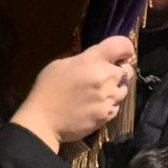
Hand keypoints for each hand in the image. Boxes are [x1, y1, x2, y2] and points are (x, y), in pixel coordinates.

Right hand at [10, 35, 135, 152]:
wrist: (42, 123)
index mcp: (91, 60)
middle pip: (125, 70)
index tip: (120, 55)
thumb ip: (81, 60)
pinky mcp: (107, 115)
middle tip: (102, 78)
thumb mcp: (59, 65)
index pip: (122, 45)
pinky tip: (94, 107)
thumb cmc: (45, 91)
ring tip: (99, 95)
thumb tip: (93, 62)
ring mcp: (108, 97)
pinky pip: (116, 106)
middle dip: (115, 72)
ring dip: (114, 90)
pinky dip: (109, 106)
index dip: (125, 48)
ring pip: (123, 89)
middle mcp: (105, 77)